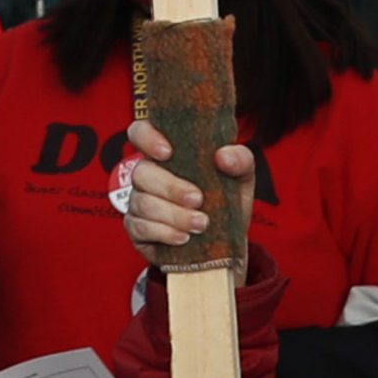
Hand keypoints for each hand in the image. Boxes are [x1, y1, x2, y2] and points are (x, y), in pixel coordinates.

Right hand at [111, 116, 251, 261]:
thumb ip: (240, 160)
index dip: (146, 137)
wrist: (225, 244)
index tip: (168, 153)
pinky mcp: (137, 230)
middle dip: (171, 188)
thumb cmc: (226, 204)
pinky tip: (183, 238)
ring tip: (201, 224)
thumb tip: (223, 156)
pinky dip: (165, 233)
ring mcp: (139, 202)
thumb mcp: (241, 179)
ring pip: (142, 203)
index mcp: (167, 154)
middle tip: (198, 199)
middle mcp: (148, 175)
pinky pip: (140, 228)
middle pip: (141, 172)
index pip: (140, 132)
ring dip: (174, 215)